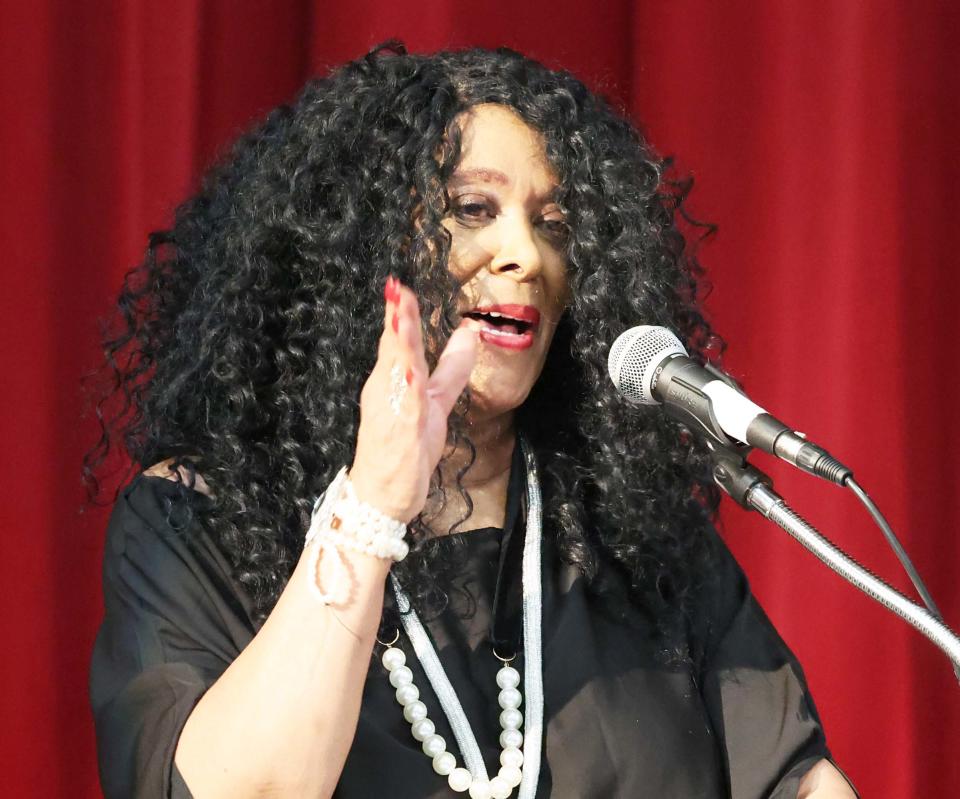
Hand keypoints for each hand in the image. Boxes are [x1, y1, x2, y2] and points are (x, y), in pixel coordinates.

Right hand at [349, 277, 477, 522]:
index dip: (399, 313)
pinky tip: (410, 369)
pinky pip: (406, 406)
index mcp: (391, 381)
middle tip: (397, 288)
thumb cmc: (404, 449)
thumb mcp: (436, 400)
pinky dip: (407, 386)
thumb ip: (452, 368)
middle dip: (396, 318)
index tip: (400, 287)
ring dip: (399, 342)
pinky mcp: (402, 432)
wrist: (382, 497)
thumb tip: (471, 332)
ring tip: (401, 313)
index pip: (396, 340)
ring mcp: (392, 411)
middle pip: (393, 348)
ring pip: (396, 371)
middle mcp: (386, 391)